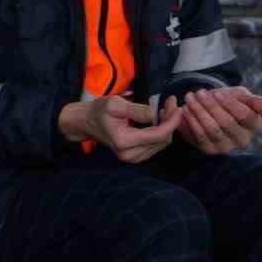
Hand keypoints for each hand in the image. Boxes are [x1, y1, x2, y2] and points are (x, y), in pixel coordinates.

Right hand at [59, 93, 182, 163]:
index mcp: (124, 141)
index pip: (159, 134)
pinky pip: (156, 145)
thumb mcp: (115, 104)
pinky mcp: (135, 156)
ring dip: (167, 126)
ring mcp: (133, 158)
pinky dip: (161, 132)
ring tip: (166, 109)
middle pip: (163, 140)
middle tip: (171, 103)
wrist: (85, 122)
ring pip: (162, 143)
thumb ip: (137, 109)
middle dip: (171, 121)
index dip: (172, 121)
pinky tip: (159, 119)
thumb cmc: (99, 110)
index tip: (176, 105)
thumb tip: (155, 114)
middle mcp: (130, 154)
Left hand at [176, 85, 261, 154]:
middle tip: (198, 93)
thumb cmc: (230, 101)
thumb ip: (255, 101)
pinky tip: (184, 110)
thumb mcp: (242, 96)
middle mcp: (243, 141)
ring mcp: (225, 147)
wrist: (212, 110)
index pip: (245, 116)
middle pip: (226, 123)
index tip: (217, 92)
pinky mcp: (209, 150)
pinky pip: (198, 136)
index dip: (230, 104)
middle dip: (210, 106)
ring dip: (198, 112)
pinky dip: (190, 122)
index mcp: (255, 126)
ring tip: (189, 98)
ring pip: (210, 129)